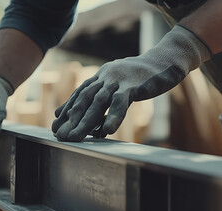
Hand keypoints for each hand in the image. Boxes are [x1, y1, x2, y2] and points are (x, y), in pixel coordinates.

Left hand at [52, 25, 210, 141]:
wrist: (166, 61)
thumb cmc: (140, 76)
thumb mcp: (117, 84)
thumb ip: (100, 95)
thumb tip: (91, 108)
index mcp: (101, 77)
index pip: (79, 94)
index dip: (66, 110)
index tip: (55, 126)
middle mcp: (106, 77)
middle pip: (84, 99)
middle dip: (70, 119)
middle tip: (60, 136)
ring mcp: (119, 80)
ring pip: (98, 102)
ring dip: (85, 121)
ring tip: (74, 137)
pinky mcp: (135, 86)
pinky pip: (121, 102)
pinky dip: (113, 117)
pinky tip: (106, 131)